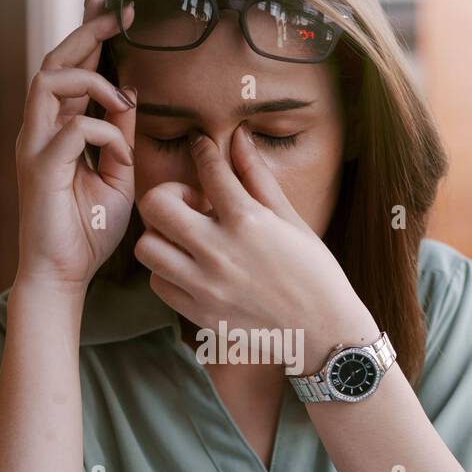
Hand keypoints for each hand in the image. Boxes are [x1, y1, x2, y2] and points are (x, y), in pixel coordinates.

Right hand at [14, 0, 137, 292]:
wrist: (64, 274)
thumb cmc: (88, 230)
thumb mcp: (117, 174)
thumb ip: (120, 133)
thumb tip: (132, 93)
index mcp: (57, 127)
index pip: (69, 67)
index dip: (90, 33)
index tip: (117, 7)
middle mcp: (40, 129)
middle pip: (54, 59)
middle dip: (87, 31)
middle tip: (120, 14)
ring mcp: (35, 146)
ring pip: (50, 80)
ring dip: (92, 79)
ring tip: (123, 98)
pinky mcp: (40, 168)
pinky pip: (71, 128)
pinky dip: (103, 132)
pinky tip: (121, 154)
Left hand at [134, 124, 377, 369]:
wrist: (324, 333)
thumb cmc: (315, 273)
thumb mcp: (291, 220)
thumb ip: (258, 179)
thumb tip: (239, 138)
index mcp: (248, 222)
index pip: (208, 170)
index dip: (202, 150)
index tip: (201, 146)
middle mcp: (219, 252)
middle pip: (155, 206)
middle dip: (168, 195)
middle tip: (190, 204)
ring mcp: (206, 286)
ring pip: (147, 247)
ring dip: (162, 236)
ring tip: (186, 239)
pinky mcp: (200, 314)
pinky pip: (159, 284)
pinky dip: (168, 271)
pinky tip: (191, 268)